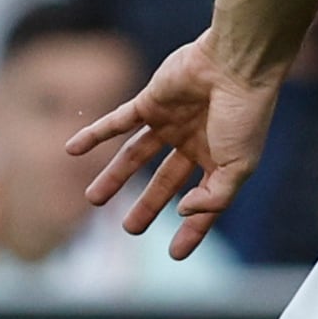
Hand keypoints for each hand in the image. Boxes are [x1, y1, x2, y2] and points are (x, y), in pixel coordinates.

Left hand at [70, 35, 273, 260]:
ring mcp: (170, 121)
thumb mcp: (237, 168)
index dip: (191, 230)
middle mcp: (194, 141)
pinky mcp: (150, 101)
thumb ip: (213, 199)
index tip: (175, 254)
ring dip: (114, 176)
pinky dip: (94, 135)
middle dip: (147, 205)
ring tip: (93, 200)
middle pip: (164, 180)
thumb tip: (181, 211)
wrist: (237, 64)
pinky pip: (117, 121)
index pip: (201, 202)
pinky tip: (71, 150)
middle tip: (129, 229)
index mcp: (220, 160)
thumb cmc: (245, 116)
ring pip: (135, 154)